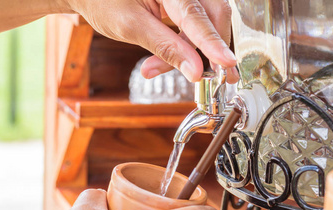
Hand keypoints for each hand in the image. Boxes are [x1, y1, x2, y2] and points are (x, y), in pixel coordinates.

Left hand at [60, 0, 238, 82]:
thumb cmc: (105, 2)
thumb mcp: (131, 27)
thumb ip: (165, 48)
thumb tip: (195, 71)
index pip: (197, 16)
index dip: (213, 44)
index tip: (227, 66)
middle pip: (213, 16)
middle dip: (209, 50)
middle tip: (206, 78)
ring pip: (206, 24)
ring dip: (193, 52)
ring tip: (157, 68)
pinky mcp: (183, 2)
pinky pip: (195, 25)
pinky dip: (186, 46)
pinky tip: (166, 60)